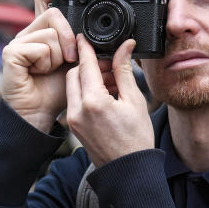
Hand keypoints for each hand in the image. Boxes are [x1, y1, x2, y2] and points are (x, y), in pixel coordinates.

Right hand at [1, 0, 79, 131]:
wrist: (41, 114)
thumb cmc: (57, 92)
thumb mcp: (81, 66)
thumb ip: (91, 51)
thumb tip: (118, 43)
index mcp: (44, 33)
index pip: (46, 2)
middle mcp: (29, 33)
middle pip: (54, 14)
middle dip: (69, 37)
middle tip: (71, 58)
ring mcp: (18, 42)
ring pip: (51, 32)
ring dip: (59, 55)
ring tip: (50, 70)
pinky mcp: (11, 53)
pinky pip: (41, 46)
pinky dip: (46, 62)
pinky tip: (38, 73)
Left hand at [65, 36, 153, 166]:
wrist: (128, 172)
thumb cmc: (136, 140)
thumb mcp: (134, 101)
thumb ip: (124, 71)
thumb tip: (124, 46)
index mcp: (94, 101)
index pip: (86, 64)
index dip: (86, 47)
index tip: (85, 35)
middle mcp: (77, 110)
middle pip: (75, 73)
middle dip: (88, 64)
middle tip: (109, 63)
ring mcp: (72, 120)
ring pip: (72, 86)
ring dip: (87, 78)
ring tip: (111, 81)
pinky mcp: (73, 126)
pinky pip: (74, 100)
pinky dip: (85, 92)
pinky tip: (105, 94)